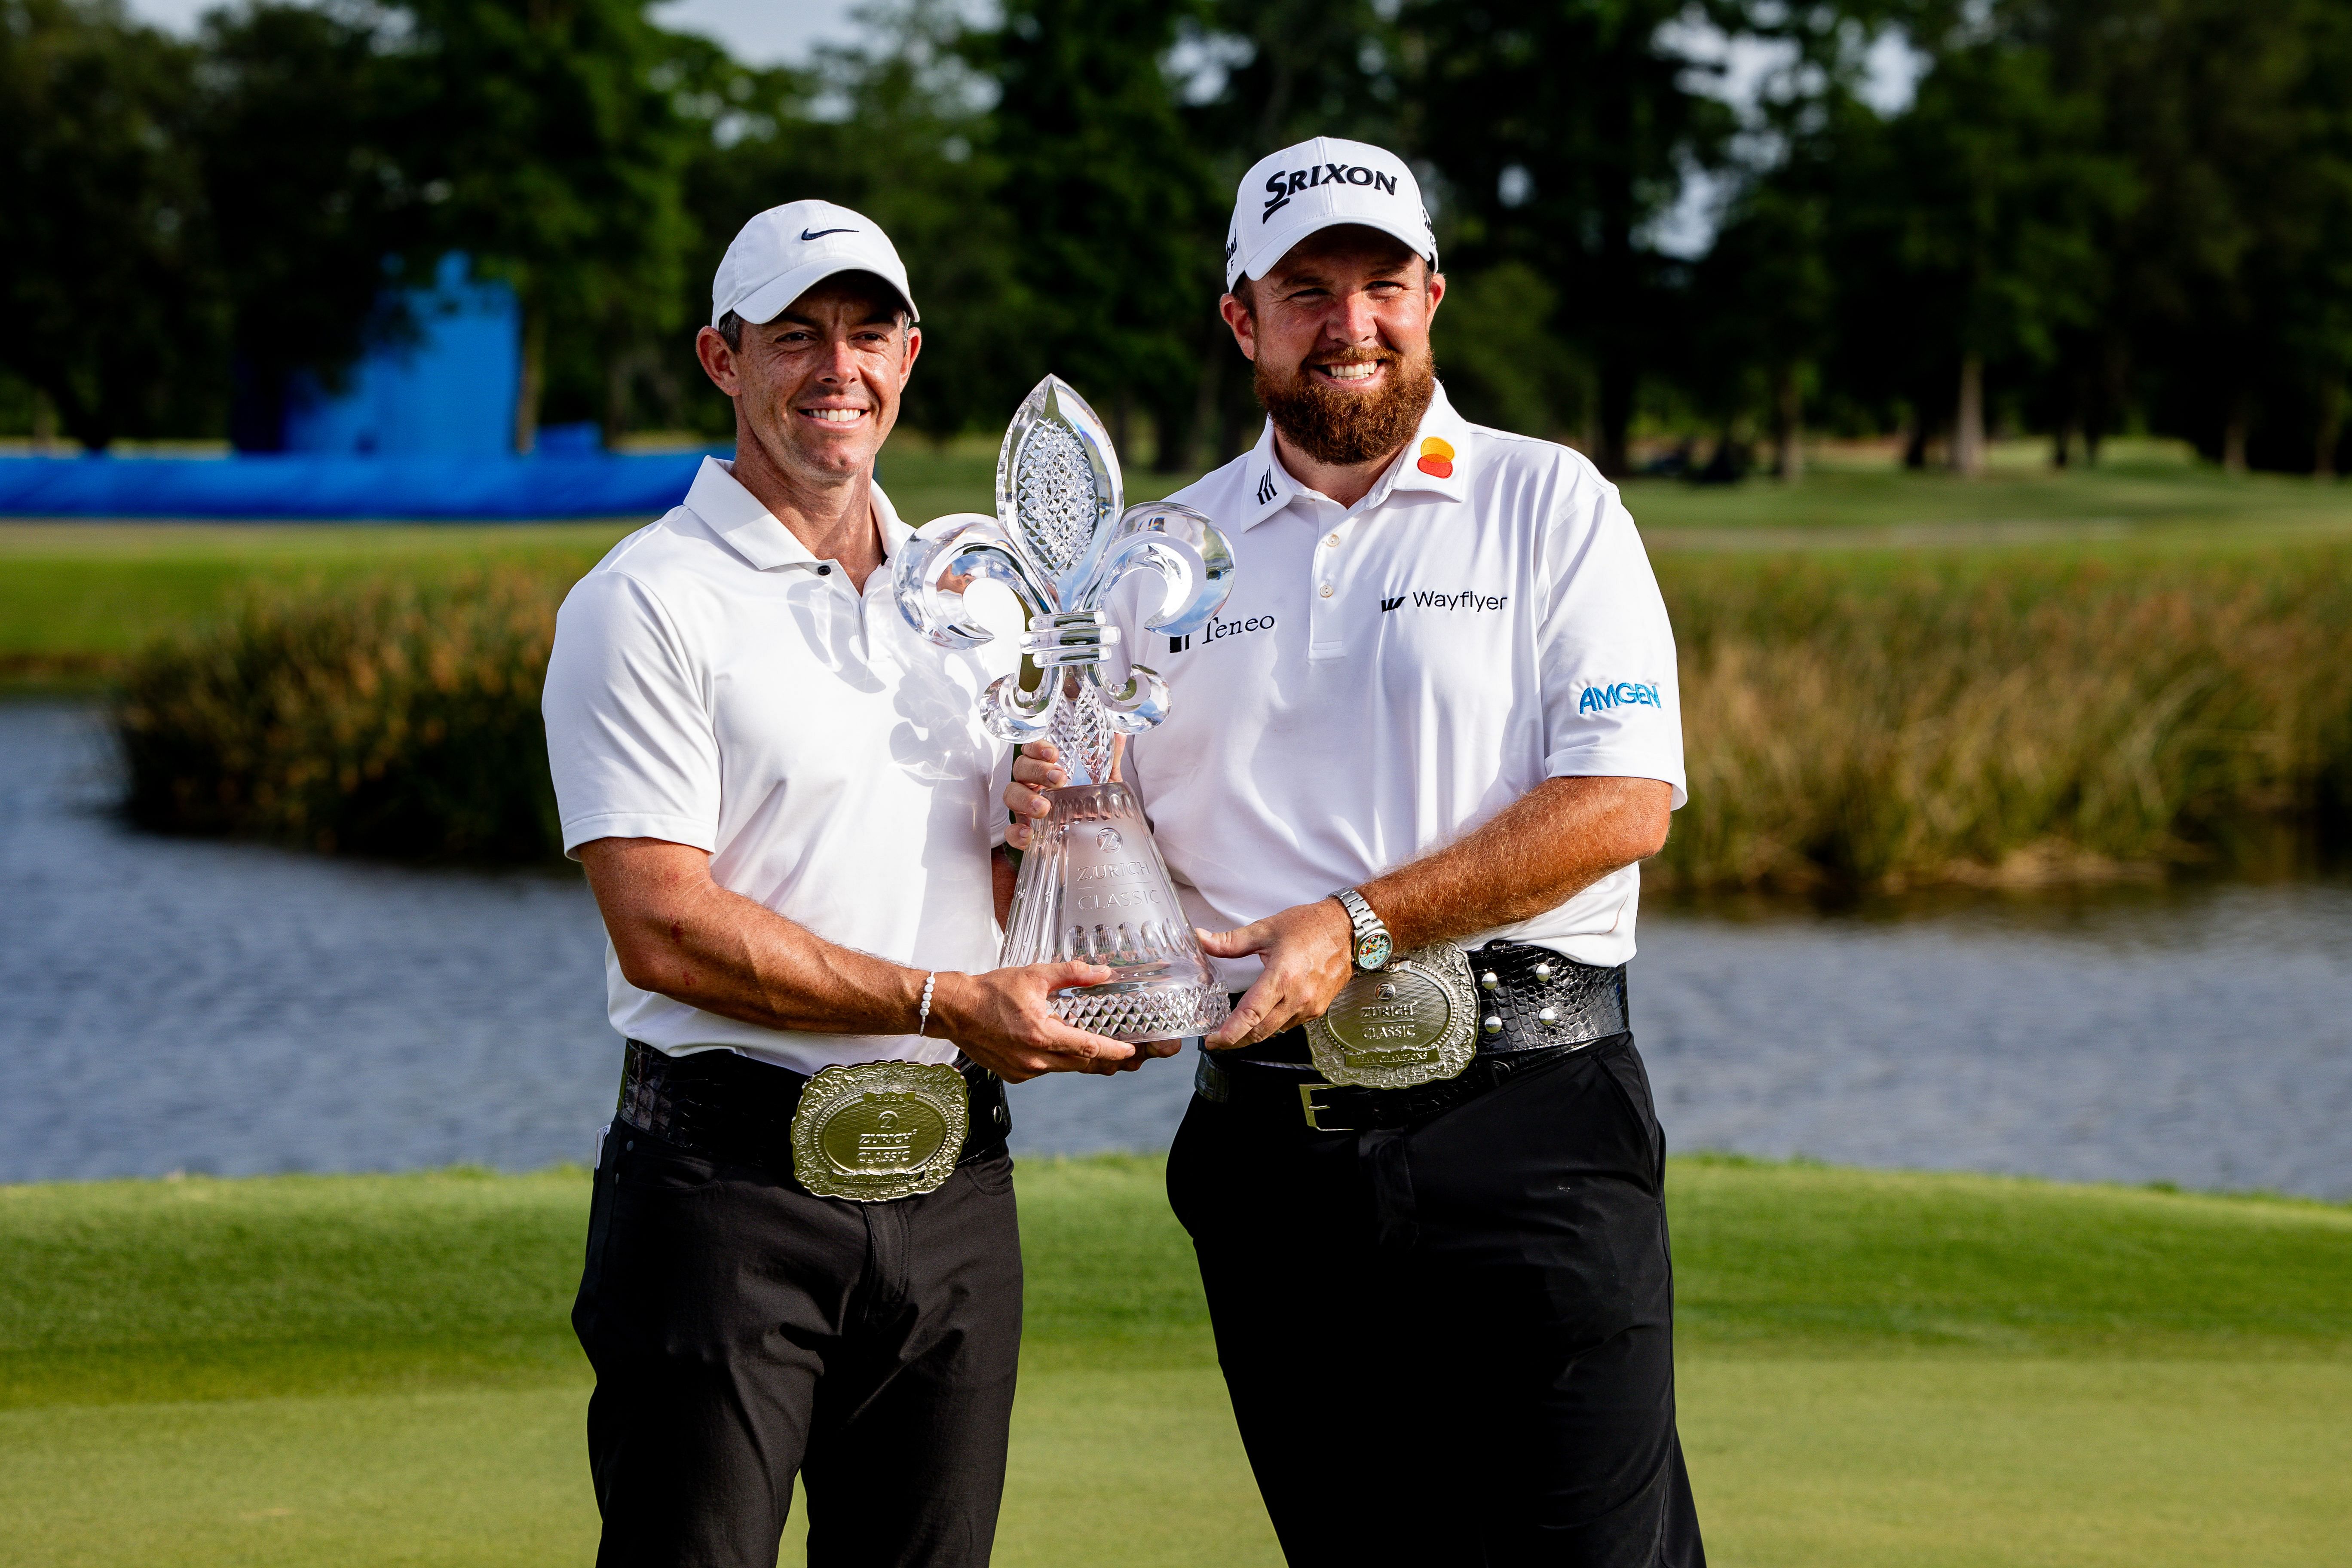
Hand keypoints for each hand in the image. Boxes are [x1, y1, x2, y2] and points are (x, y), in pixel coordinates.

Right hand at [929, 962, 1137, 1081]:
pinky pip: (1045, 1071)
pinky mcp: (1015, 1075)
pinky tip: (1058, 1047)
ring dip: (1081, 1059)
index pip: (1088, 1047)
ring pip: (1065, 1068)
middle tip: (1125, 1054)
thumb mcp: (1034, 975)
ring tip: (1098, 1050)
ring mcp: (1024, 1070)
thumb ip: (1071, 974)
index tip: (1131, 1051)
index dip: (1114, 1051)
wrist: (955, 1010)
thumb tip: (1101, 973)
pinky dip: (1056, 1060)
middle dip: (1105, 1059)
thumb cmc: (990, 992)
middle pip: (1081, 1064)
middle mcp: (1034, 1059)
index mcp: (1041, 1035)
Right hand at [1004, 739, 1123, 850]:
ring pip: (1011, 795)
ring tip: (1043, 808)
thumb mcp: (1104, 780)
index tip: (1054, 753)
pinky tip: (1029, 835)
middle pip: (1021, 768)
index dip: (1038, 748)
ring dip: (1025, 799)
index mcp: (1045, 767)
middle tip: (1059, 779)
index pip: (1032, 749)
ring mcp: (1024, 806)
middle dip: (1037, 771)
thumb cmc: (1090, 800)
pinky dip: (1015, 833)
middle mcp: (1031, 783)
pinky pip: (1011, 831)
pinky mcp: (1024, 829)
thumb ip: (1109, 759)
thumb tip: (1119, 735)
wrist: (1095, 834)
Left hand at [1198, 898, 1354, 1049]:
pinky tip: (1267, 1012)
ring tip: (1238, 1026)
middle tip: (1218, 1040)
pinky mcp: (1318, 1009)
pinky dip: (1274, 1023)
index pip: (1251, 1014)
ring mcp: (1309, 1006)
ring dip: (1255, 1032)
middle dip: (1236, 1040)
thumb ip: (1231, 941)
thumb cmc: (1311, 926)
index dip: (1230, 1033)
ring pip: (1275, 1031)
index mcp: (1282, 977)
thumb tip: (1201, 940)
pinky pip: (1290, 1024)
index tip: (1213, 1041)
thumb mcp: (1266, 929)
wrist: (1349, 930)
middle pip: (1260, 1032)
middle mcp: (1297, 997)